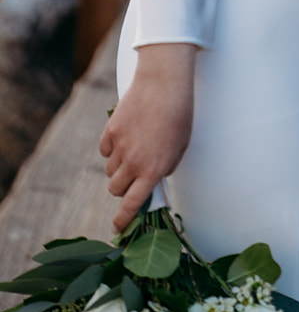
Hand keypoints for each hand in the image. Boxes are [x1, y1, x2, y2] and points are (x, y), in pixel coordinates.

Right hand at [100, 44, 196, 230]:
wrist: (164, 82)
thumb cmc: (179, 114)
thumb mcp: (181, 146)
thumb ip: (165, 168)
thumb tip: (153, 181)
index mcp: (154, 169)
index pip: (133, 205)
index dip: (123, 220)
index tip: (117, 229)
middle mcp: (134, 162)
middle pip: (116, 190)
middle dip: (123, 188)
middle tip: (133, 176)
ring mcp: (120, 147)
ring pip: (110, 171)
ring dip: (119, 168)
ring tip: (134, 149)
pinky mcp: (110, 132)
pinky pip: (104, 151)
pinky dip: (111, 149)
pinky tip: (125, 135)